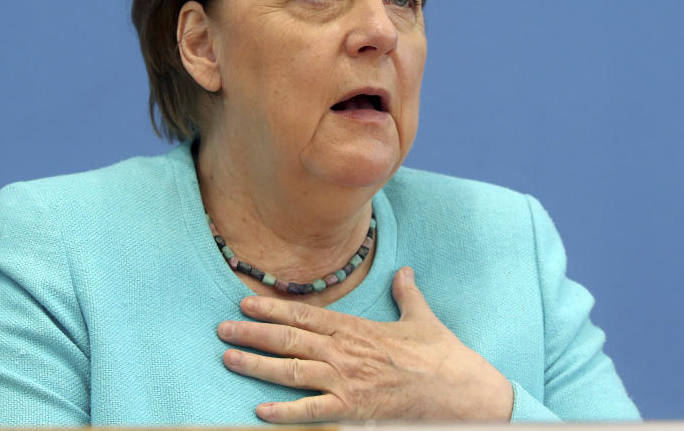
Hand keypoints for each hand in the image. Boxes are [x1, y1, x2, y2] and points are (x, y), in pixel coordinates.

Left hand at [216, 266, 513, 422]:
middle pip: (289, 338)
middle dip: (252, 332)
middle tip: (221, 327)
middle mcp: (345, 352)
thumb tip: (405, 271)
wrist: (462, 391)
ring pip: (291, 370)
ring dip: (256, 365)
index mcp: (357, 328)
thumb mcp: (422, 318)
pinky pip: (312, 411)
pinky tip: (259, 411)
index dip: (272, 307)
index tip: (246, 301)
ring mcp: (347, 381)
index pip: (305, 313)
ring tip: (227, 358)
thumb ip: (407, 293)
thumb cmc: (442, 356)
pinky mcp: (354, 410)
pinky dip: (284, 412)